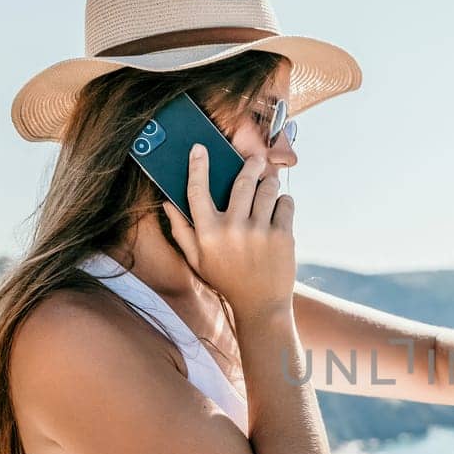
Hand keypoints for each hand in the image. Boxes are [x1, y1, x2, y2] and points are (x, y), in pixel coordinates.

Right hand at [164, 143, 295, 322]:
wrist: (261, 305)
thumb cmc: (227, 280)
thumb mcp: (197, 260)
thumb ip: (181, 231)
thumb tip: (167, 202)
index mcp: (207, 233)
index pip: (197, 191)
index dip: (197, 166)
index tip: (200, 148)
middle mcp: (232, 229)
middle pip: (242, 181)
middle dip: (251, 164)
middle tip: (256, 159)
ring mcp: (259, 231)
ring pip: (267, 189)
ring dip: (269, 183)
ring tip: (268, 187)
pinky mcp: (283, 235)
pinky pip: (286, 203)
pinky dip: (284, 201)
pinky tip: (279, 209)